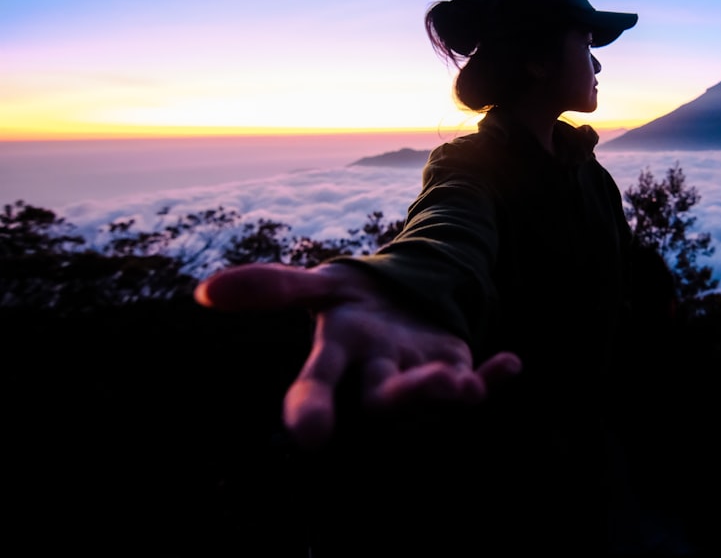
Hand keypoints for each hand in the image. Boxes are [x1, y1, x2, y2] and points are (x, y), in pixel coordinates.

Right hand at [195, 262, 520, 447]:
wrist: (401, 305)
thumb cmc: (354, 302)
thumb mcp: (322, 286)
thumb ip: (272, 287)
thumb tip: (205, 292)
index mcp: (338, 354)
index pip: (317, 387)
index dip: (313, 409)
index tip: (310, 437)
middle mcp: (375, 378)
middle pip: (384, 400)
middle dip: (404, 398)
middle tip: (433, 387)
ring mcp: (418, 380)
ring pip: (430, 399)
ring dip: (449, 392)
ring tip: (465, 385)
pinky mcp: (455, 374)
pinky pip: (477, 384)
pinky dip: (494, 378)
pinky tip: (512, 363)